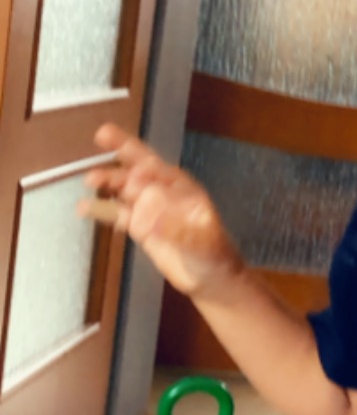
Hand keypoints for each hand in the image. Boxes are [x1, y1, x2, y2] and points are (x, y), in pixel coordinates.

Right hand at [80, 125, 242, 299]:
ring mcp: (150, 209)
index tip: (129, 162)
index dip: (144, 162)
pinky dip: (101, 209)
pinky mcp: (139, 227)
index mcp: (183, 188)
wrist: (210, 278)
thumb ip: (176, 226)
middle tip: (102, 135)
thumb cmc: (214, 254)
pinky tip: (84, 206)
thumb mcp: (201, 240)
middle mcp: (164, 193)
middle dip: (122, 150)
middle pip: (139, 167)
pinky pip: (117, 214)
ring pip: (125, 188)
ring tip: (90, 179)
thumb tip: (149, 209)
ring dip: (108, 181)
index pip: (160, 167)